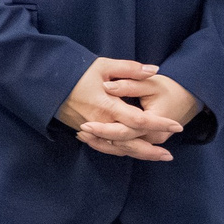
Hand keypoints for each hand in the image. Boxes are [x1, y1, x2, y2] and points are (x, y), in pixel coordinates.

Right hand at [58, 56, 182, 160]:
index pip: (138, 119)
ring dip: (138, 154)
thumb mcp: (103, 66)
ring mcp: (91, 130)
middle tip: (169, 155)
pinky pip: (105, 146)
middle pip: (129, 142)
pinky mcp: (85, 132)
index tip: (177, 125)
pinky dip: (120, 151)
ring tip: (156, 156)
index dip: (159, 124)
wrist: (46, 84)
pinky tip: (131, 151)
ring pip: (118, 148)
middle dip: (150, 151)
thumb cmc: (75, 73)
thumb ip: (130, 69)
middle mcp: (100, 122)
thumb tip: (154, 70)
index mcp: (107, 106)